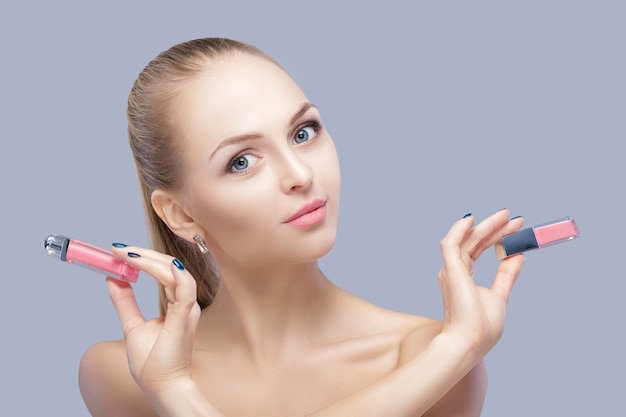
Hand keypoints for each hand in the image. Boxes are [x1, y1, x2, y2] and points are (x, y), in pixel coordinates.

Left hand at [107, 246, 200, 396]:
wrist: (162, 387)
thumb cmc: (154, 363)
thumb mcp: (132, 326)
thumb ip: (125, 302)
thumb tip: (112, 279)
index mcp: (176, 303)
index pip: (162, 272)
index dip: (143, 259)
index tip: (119, 252)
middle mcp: (184, 303)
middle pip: (169, 268)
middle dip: (144, 255)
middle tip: (119, 250)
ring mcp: (187, 309)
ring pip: (175, 273)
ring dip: (152, 261)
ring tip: (129, 255)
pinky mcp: (185, 318)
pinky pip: (185, 290)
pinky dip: (176, 275)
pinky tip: (164, 265)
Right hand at [437, 209, 523, 356]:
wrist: (468, 343)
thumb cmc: (480, 328)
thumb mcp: (500, 296)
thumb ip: (507, 275)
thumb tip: (517, 255)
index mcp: (463, 278)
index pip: (478, 250)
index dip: (496, 238)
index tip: (515, 229)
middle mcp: (454, 271)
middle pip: (475, 242)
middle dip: (495, 228)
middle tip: (514, 219)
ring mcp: (451, 270)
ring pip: (467, 240)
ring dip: (486, 226)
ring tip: (505, 216)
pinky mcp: (450, 271)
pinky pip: (451, 244)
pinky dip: (459, 230)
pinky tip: (472, 219)